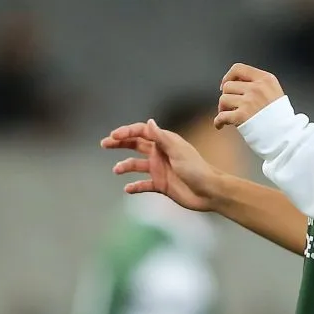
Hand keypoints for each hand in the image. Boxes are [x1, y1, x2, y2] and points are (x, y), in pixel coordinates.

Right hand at [101, 119, 221, 211]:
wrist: (209, 192)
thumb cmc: (196, 168)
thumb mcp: (177, 151)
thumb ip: (161, 138)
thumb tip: (149, 122)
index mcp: (164, 142)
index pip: (142, 132)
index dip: (127, 132)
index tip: (114, 136)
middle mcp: (159, 153)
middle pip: (136, 145)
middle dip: (120, 143)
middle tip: (104, 143)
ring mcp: (159, 169)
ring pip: (137, 164)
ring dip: (125, 165)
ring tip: (117, 169)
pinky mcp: (161, 184)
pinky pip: (143, 184)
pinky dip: (135, 186)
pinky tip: (128, 189)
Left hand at [214, 63, 285, 129]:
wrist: (286, 135)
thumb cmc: (280, 116)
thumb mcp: (274, 91)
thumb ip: (258, 84)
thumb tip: (235, 82)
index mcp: (265, 79)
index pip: (238, 68)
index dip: (228, 76)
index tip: (225, 85)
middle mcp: (257, 88)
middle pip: (228, 86)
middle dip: (226, 96)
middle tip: (230, 106)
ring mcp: (249, 102)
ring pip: (223, 99)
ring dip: (223, 109)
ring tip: (228, 116)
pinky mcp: (242, 116)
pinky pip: (221, 116)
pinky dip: (218, 121)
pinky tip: (220, 125)